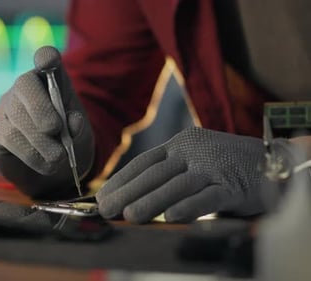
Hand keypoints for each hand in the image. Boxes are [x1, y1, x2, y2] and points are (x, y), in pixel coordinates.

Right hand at [0, 46, 94, 198]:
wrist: (52, 165)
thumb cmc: (67, 138)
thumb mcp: (79, 130)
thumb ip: (77, 125)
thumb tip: (72, 122)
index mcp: (51, 79)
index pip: (46, 58)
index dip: (46, 57)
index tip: (47, 62)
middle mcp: (25, 87)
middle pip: (25, 86)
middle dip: (42, 110)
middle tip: (56, 130)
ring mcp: (7, 106)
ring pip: (18, 117)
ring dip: (41, 140)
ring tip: (59, 157)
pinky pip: (12, 138)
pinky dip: (33, 154)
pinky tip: (47, 165)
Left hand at [95, 127, 303, 222]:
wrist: (272, 161)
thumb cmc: (224, 165)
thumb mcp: (193, 161)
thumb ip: (168, 174)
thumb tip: (131, 198)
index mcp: (181, 143)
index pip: (144, 162)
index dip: (121, 179)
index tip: (102, 195)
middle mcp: (194, 150)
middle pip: (155, 173)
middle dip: (127, 192)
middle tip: (106, 209)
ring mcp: (214, 166)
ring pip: (177, 184)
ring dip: (151, 201)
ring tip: (130, 215)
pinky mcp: (235, 184)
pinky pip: (208, 196)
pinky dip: (189, 206)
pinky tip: (172, 217)